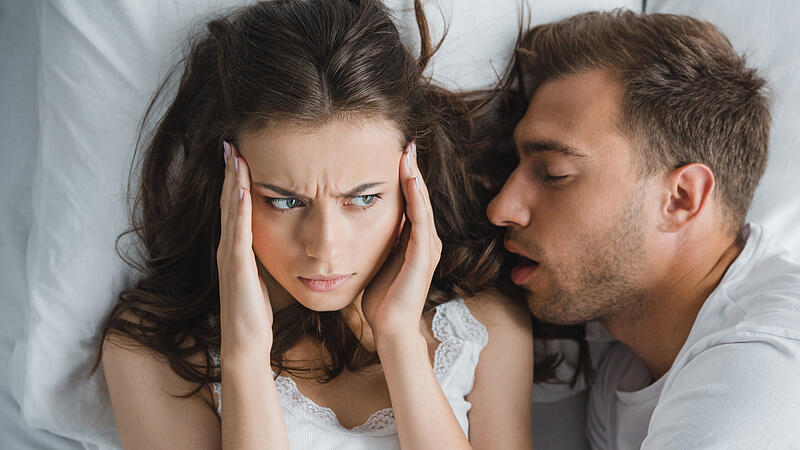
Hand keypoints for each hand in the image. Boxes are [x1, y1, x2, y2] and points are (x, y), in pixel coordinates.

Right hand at [217, 141, 272, 352]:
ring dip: (233, 182)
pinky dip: (239, 209)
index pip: (236, 207)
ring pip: (231, 211)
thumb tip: (281, 241)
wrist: (245, 342)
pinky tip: (242, 189)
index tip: (240, 155)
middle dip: (230, 172)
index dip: (236, 181)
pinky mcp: (237, 267)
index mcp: (236, 249)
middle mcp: (229, 248)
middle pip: (229, 202)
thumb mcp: (263, 276)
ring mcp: (230, 256)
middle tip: (230, 143)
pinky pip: (239, 232)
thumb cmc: (256, 313)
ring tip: (234, 155)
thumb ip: (264, 257)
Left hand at [362, 142, 441, 343]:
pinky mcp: (422, 256)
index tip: (397, 151)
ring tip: (407, 154)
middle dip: (412, 169)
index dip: (405, 176)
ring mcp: (427, 247)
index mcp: (415, 239)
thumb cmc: (382, 296)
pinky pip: (420, 222)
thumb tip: (362, 219)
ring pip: (422, 204)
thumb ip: (380, 239)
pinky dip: (416, 200)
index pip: (412, 200)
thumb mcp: (378, 258)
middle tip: (406, 143)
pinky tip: (410, 181)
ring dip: (415, 177)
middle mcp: (426, 240)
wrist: (390, 327)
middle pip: (419, 197)